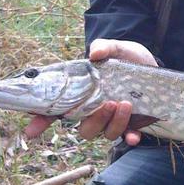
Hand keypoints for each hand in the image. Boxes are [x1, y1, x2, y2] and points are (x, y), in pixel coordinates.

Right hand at [24, 39, 157, 141]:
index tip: (31, 131)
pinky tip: (134, 134)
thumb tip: (94, 53)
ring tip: (125, 103)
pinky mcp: (131, 123)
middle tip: (108, 103)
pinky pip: (126, 137)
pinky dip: (129, 137)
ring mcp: (112, 119)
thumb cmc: (127, 57)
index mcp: (83, 93)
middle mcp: (94, 110)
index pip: (56, 110)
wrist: (152, 64)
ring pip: (104, 133)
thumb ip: (105, 47)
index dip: (41, 121)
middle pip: (84, 128)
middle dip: (94, 120)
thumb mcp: (117, 48)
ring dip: (114, 123)